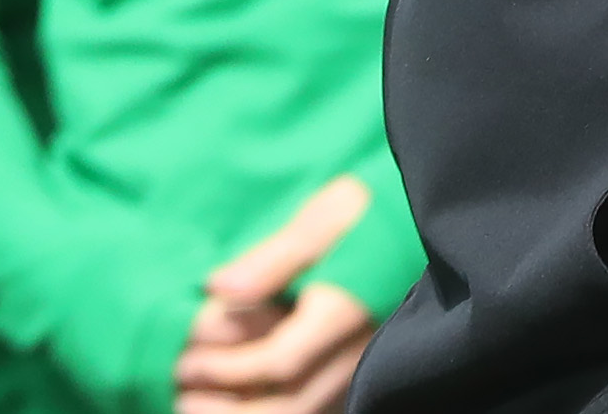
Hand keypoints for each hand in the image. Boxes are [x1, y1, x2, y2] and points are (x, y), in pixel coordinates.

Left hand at [179, 176, 378, 413]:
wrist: (425, 228)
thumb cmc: (371, 213)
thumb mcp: (327, 217)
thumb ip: (274, 257)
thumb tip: (216, 287)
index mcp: (346, 312)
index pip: (282, 361)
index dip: (229, 368)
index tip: (185, 360)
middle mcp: (357, 353)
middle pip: (288, 403)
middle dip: (229, 405)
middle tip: (182, 391)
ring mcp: (361, 369)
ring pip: (300, 413)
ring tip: (196, 404)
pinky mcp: (359, 376)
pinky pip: (312, 409)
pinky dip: (272, 413)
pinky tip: (236, 403)